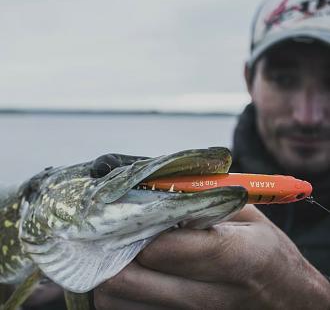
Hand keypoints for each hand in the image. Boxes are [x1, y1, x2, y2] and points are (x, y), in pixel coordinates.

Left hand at [94, 205, 329, 309]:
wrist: (285, 296)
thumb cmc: (264, 249)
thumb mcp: (246, 214)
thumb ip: (203, 200)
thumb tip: (154, 189)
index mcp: (236, 257)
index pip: (165, 248)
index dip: (138, 227)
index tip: (125, 211)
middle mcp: (213, 297)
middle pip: (132, 280)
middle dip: (114, 251)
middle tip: (111, 230)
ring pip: (121, 303)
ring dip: (110, 273)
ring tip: (118, 250)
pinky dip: (121, 293)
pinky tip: (130, 273)